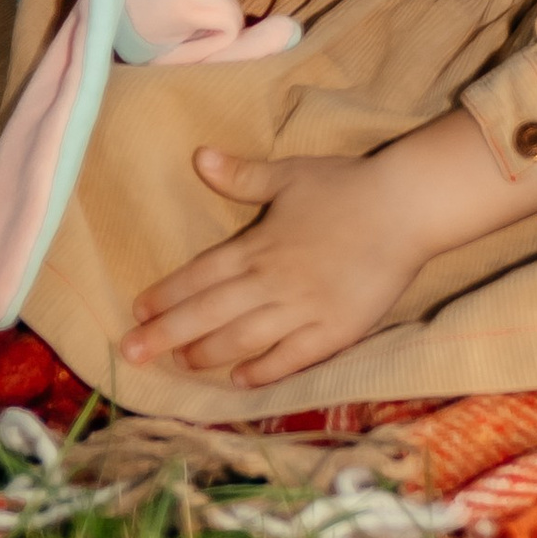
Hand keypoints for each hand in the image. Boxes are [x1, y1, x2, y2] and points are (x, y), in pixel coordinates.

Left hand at [122, 148, 429, 383]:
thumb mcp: (288, 175)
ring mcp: (304, 309)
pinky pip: (291, 357)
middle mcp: (274, 281)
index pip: (202, 275)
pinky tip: (240, 380)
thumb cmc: (344, 188)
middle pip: (210, 313)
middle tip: (132, 352)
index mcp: (260, 245)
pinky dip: (264, 370)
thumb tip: (198, 157)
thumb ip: (241, 175)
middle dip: (168, 333)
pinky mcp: (334, 331)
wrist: (404, 209)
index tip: (138, 310)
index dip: (168, 294)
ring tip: (180, 364)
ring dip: (208, 353)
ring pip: (244, 338)